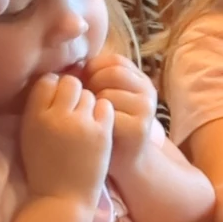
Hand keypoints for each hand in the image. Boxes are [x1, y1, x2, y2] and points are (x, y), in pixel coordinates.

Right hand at [20, 74, 112, 206]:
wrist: (62, 198)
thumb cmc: (43, 168)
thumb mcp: (29, 136)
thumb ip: (38, 109)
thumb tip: (53, 81)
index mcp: (34, 117)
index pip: (47, 81)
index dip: (54, 87)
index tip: (57, 100)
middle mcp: (57, 117)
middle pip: (70, 83)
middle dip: (73, 92)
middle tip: (73, 109)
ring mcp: (81, 124)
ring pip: (89, 94)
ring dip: (88, 104)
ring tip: (84, 122)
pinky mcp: (101, 133)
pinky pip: (105, 106)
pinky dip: (102, 113)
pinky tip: (96, 126)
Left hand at [82, 53, 156, 173]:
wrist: (122, 161)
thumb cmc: (107, 126)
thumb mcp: (105, 96)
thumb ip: (97, 78)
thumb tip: (74, 64)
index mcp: (140, 79)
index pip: (114, 60)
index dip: (93, 68)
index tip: (81, 83)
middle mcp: (148, 91)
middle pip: (113, 73)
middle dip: (93, 85)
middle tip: (84, 101)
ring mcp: (145, 109)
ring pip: (108, 94)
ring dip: (92, 104)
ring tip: (89, 116)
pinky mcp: (138, 128)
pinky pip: (108, 115)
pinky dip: (96, 121)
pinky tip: (94, 129)